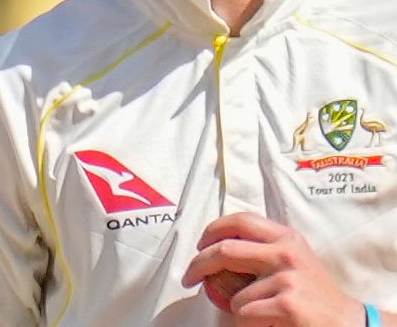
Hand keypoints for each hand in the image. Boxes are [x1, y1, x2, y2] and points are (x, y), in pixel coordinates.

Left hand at [181, 212, 365, 325]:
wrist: (348, 323)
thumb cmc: (316, 295)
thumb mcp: (295, 262)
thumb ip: (264, 250)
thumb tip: (216, 248)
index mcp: (288, 238)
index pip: (241, 220)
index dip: (213, 230)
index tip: (199, 245)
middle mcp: (287, 253)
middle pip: (225, 250)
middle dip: (198, 265)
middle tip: (188, 278)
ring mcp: (287, 278)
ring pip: (235, 294)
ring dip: (239, 309)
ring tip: (264, 314)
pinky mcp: (287, 304)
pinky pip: (245, 314)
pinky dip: (247, 325)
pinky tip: (270, 323)